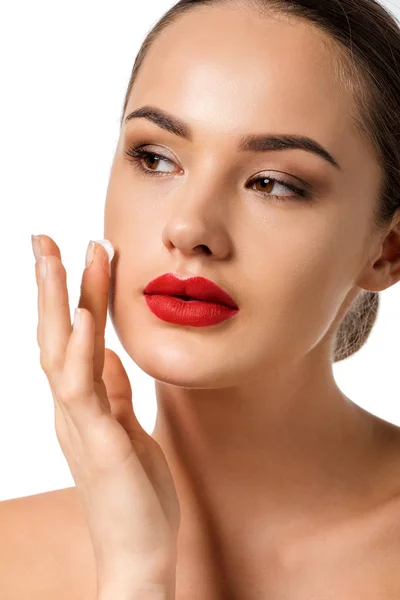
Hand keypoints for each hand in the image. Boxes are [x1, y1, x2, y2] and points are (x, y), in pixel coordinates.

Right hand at [32, 235, 179, 594]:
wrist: (141, 552)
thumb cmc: (135, 492)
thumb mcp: (126, 430)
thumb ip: (113, 393)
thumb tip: (106, 355)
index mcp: (81, 404)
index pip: (65, 339)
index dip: (65, 296)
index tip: (71, 255)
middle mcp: (71, 408)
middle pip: (51, 334)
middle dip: (49, 284)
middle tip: (43, 238)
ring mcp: (79, 422)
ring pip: (61, 349)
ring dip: (63, 300)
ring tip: (65, 253)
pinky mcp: (97, 440)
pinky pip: (83, 386)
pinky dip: (79, 348)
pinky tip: (82, 315)